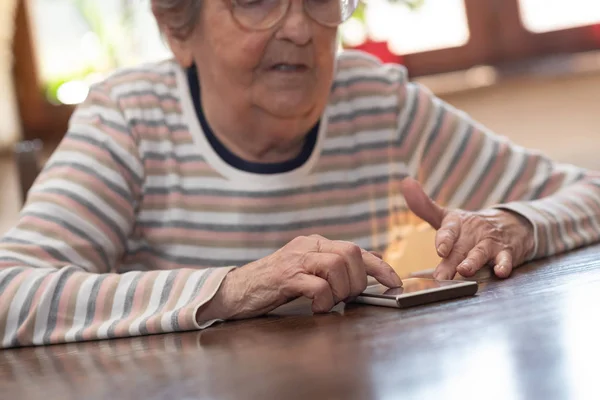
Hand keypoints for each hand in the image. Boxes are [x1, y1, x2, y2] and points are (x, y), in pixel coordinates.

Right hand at [198, 235, 401, 320]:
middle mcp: (308, 246)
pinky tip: (316, 308)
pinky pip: (317, 285)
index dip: (379, 267)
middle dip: (357, 282)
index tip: (395, 282)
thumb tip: (370, 265)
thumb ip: (335, 266)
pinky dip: (323, 301)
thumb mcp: (307, 270)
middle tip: (345, 298)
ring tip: (328, 303)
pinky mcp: (285, 277)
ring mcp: (296, 259)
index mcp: (316, 244)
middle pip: (351, 254)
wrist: (235, 290)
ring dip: (340, 291)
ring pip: (337, 266)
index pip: (357, 250)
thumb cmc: (273, 283)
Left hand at [400, 178, 534, 279]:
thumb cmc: (469, 226)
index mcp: (456, 223)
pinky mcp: (506, 253)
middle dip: (450, 263)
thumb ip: (424, 207)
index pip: (448, 230)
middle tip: (441, 276)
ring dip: (473, 262)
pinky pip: (506, 259)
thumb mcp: (447, 217)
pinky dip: (504, 265)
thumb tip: (406, 182)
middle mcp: (472, 232)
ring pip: (480, 253)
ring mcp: (490, 243)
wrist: (510, 223)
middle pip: (460, 248)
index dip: (444, 240)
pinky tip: (501, 272)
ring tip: (465, 270)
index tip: (440, 249)